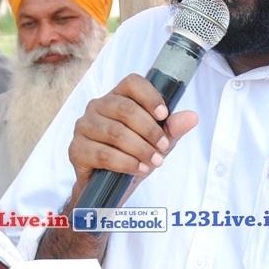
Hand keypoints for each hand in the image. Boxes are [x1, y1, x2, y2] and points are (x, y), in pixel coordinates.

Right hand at [67, 74, 197, 205]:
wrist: (110, 186)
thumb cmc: (133, 156)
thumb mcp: (158, 142)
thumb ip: (172, 128)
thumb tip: (192, 117)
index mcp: (117, 97)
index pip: (132, 82)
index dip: (150, 96)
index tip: (164, 115)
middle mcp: (97, 106)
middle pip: (125, 109)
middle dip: (150, 130)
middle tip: (163, 148)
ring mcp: (84, 126)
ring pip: (115, 133)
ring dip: (140, 149)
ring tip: (154, 161)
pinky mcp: (76, 149)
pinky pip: (103, 154)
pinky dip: (125, 162)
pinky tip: (138, 168)